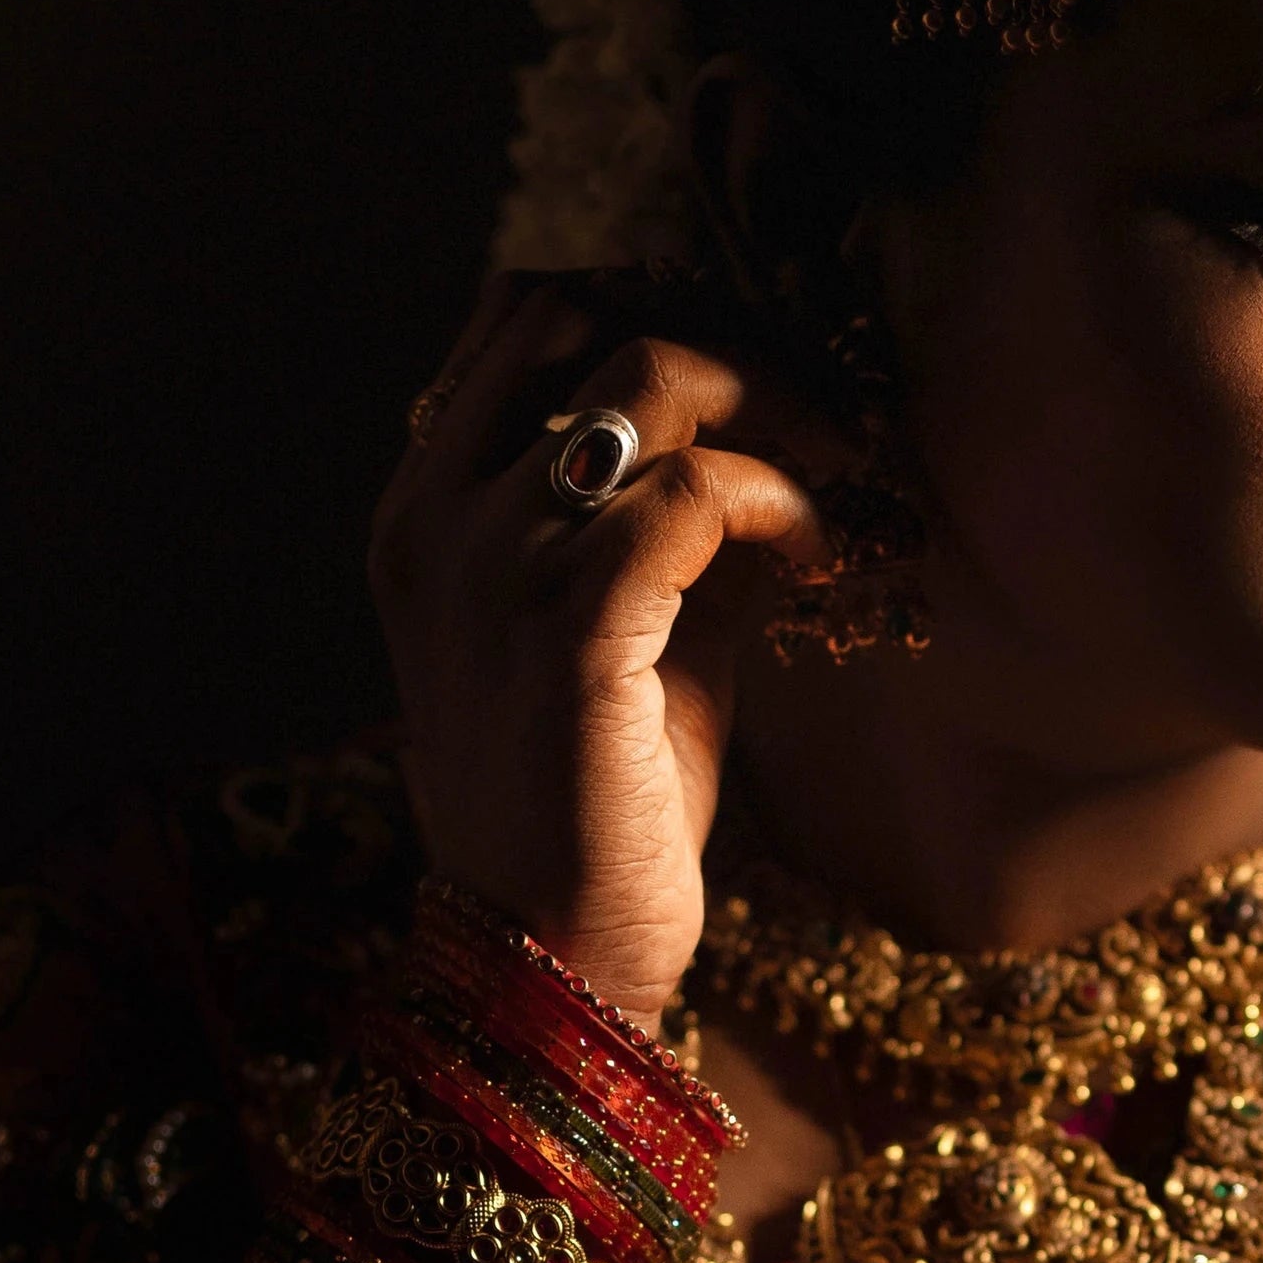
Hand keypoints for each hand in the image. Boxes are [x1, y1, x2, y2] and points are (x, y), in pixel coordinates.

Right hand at [369, 276, 843, 1018]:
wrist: (549, 955)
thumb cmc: (594, 803)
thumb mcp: (631, 635)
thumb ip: (675, 532)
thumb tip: (783, 440)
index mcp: (425, 508)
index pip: (526, 316)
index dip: (660, 308)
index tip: (763, 374)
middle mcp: (439, 520)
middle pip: (583, 313)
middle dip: (722, 334)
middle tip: (817, 407)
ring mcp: (493, 572)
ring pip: (647, 376)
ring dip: (771, 399)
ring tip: (837, 469)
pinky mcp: (569, 636)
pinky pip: (692, 494)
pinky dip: (778, 497)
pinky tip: (816, 552)